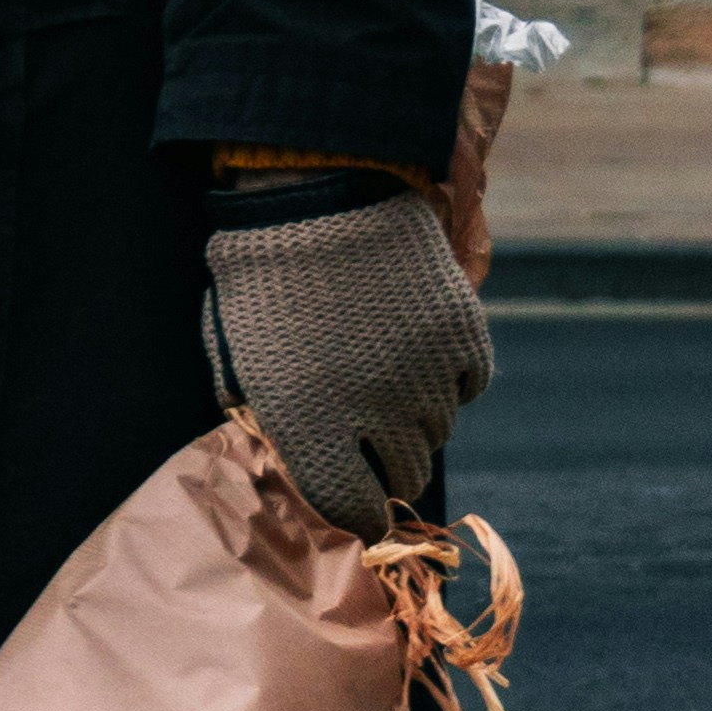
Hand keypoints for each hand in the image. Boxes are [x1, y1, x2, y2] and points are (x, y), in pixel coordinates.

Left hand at [202, 190, 492, 542]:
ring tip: (388, 380)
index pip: (351, 509)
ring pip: (439, 431)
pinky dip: (452, 380)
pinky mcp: (463, 336)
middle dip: (388, 468)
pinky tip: (422, 355)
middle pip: (403, 475)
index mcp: (309, 427)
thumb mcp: (240, 361)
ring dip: (417, 420)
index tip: (360, 510)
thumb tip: (292, 462)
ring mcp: (427, 375)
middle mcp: (377, 414)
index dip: (357, 516)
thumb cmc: (261, 281)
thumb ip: (268, 421)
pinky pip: (471, 386)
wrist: (313, 195)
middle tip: (374, 443)